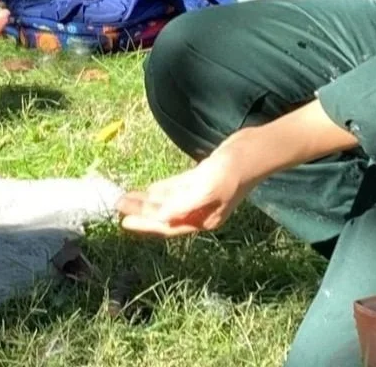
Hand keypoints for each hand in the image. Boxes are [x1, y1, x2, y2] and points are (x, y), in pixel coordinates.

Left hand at [117, 145, 253, 237]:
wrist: (256, 149)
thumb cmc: (234, 170)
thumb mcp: (208, 187)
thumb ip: (183, 203)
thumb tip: (160, 218)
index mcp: (204, 219)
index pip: (168, 226)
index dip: (145, 224)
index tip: (124, 221)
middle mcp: (201, 210)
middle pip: (165, 214)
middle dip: (142, 210)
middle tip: (118, 204)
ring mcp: (202, 194)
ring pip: (169, 200)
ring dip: (149, 199)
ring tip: (128, 197)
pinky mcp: (204, 178)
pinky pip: (178, 187)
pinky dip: (164, 188)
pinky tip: (151, 188)